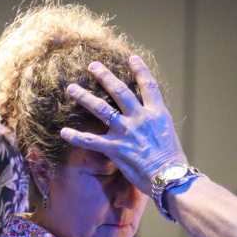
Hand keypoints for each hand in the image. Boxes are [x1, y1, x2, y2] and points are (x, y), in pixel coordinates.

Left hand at [59, 56, 187, 196]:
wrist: (170, 177)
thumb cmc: (173, 160)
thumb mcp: (168, 133)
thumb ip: (155, 122)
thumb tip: (149, 118)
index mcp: (157, 114)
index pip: (149, 86)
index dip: (141, 70)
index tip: (132, 58)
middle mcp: (140, 118)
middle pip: (119, 91)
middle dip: (105, 76)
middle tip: (92, 66)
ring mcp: (126, 132)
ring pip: (102, 109)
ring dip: (85, 97)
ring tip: (72, 88)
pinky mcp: (116, 149)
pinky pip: (92, 141)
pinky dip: (77, 137)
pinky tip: (64, 132)